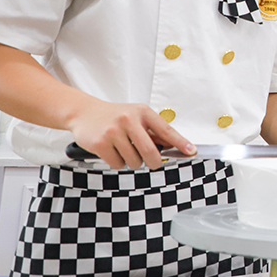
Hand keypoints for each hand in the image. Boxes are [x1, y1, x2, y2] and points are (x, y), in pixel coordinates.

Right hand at [67, 100, 194, 169]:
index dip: (180, 142)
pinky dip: (117, 162)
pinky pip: (117, 164)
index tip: (191, 151)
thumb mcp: (137, 116)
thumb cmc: (115, 116)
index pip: (166, 130)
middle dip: (154, 162)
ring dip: (132, 161)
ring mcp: (113, 132)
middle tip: (153, 162)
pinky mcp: (100, 143)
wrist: (84, 112)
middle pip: (150, 152)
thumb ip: (154, 130)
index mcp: (143, 112)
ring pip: (134, 161)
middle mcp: (129, 120)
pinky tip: (112, 151)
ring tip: (124, 149)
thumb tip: (174, 146)